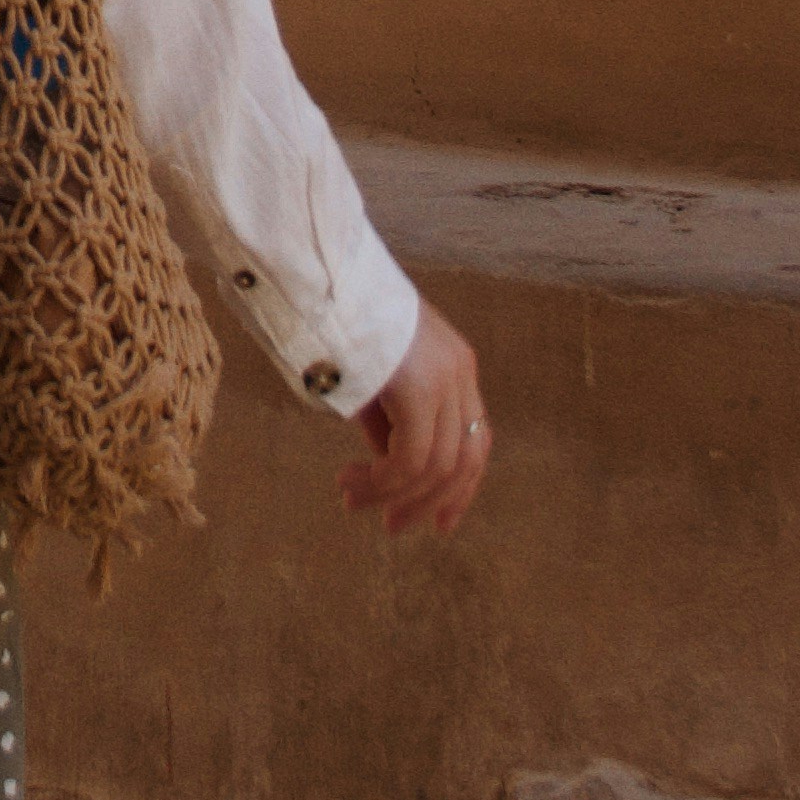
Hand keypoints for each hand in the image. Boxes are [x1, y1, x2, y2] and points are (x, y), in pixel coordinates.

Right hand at [338, 299, 490, 541]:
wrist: (323, 273)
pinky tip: (354, 479)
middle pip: (465, 461)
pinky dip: (384, 481)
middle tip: (392, 526)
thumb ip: (388, 417)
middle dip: (429, 502)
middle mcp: (460, 374)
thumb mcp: (373, 373)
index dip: (460, 488)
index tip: (438, 522)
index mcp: (456, 365)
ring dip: (393, 494)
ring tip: (352, 500)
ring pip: (436, 466)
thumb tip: (389, 464)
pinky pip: (412, 457)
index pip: (476, 441)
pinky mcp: (419, 387)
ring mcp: (444, 379)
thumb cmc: (339, 316)